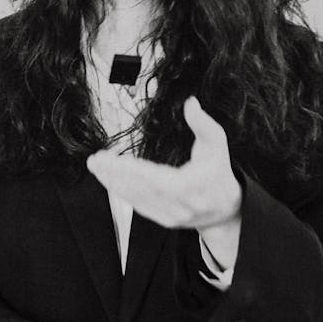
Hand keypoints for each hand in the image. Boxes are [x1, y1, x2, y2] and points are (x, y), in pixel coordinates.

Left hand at [86, 96, 241, 231]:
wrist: (226, 210)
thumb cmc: (218, 172)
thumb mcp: (217, 144)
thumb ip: (203, 123)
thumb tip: (190, 102)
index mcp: (192, 187)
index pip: (159, 180)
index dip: (135, 171)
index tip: (115, 160)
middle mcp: (179, 205)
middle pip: (142, 190)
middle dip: (116, 174)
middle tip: (96, 160)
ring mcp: (170, 216)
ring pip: (136, 199)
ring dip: (113, 182)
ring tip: (97, 166)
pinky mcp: (162, 220)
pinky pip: (137, 205)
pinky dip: (121, 192)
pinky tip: (108, 179)